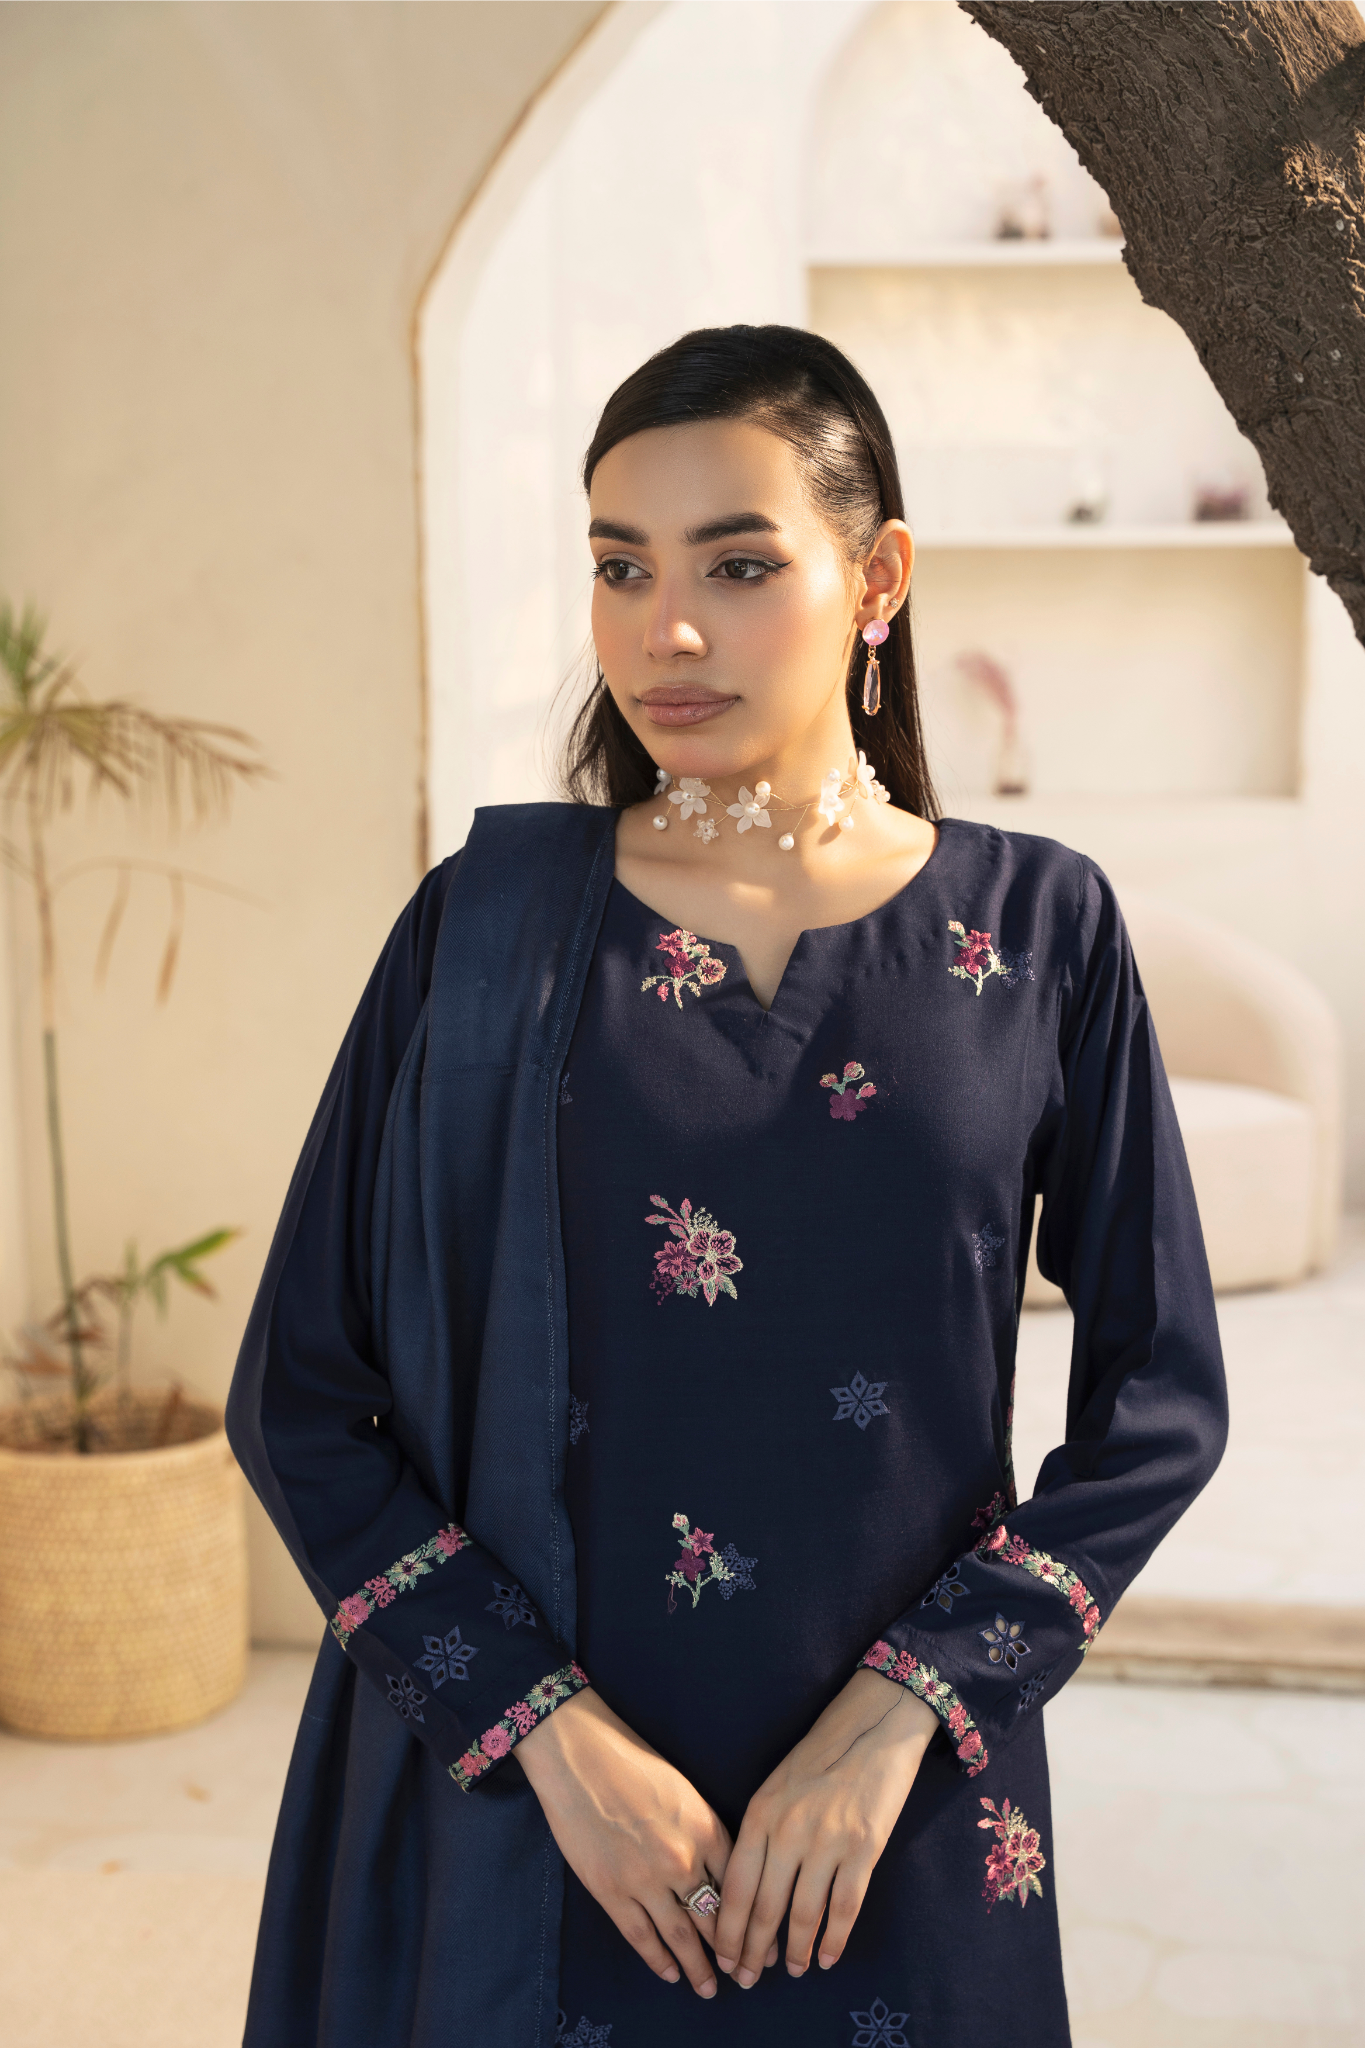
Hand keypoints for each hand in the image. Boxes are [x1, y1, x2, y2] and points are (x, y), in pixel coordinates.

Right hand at [517, 1686, 733, 1998]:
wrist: (581, 1758)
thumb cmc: (634, 1764)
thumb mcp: (685, 1792)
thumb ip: (705, 1832)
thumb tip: (719, 1870)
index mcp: (706, 1829)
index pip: (739, 1886)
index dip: (752, 1918)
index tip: (761, 1940)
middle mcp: (683, 1860)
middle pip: (716, 1916)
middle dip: (732, 1950)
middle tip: (745, 1973)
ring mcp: (646, 1879)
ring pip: (681, 1935)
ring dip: (698, 1967)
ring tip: (710, 1988)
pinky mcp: (611, 1891)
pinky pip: (641, 1936)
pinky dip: (658, 1959)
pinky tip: (671, 1973)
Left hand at [714, 1669, 936, 1987]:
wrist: (872, 1726)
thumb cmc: (820, 1755)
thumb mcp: (775, 1786)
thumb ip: (761, 1832)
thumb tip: (749, 1888)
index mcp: (761, 1814)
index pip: (736, 1887)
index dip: (728, 1930)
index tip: (723, 1958)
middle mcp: (788, 1831)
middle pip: (765, 1908)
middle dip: (753, 1950)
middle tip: (746, 1980)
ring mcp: (827, 1841)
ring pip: (804, 1914)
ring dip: (796, 1951)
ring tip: (792, 1971)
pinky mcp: (863, 1849)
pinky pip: (844, 1907)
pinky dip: (834, 1939)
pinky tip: (827, 1957)